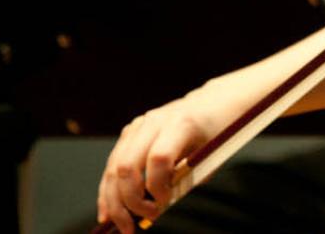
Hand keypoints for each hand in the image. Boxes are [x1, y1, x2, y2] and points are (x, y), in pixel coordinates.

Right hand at [95, 90, 229, 233]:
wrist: (213, 103)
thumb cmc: (217, 132)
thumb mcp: (213, 155)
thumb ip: (188, 179)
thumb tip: (162, 207)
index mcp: (180, 124)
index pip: (159, 159)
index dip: (158, 188)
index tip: (164, 205)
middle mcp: (154, 122)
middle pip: (128, 166)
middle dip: (130, 201)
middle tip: (141, 224)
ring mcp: (138, 126)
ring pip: (114, 168)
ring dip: (114, 202)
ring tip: (123, 227)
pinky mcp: (129, 133)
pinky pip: (113, 165)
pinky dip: (108, 192)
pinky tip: (107, 214)